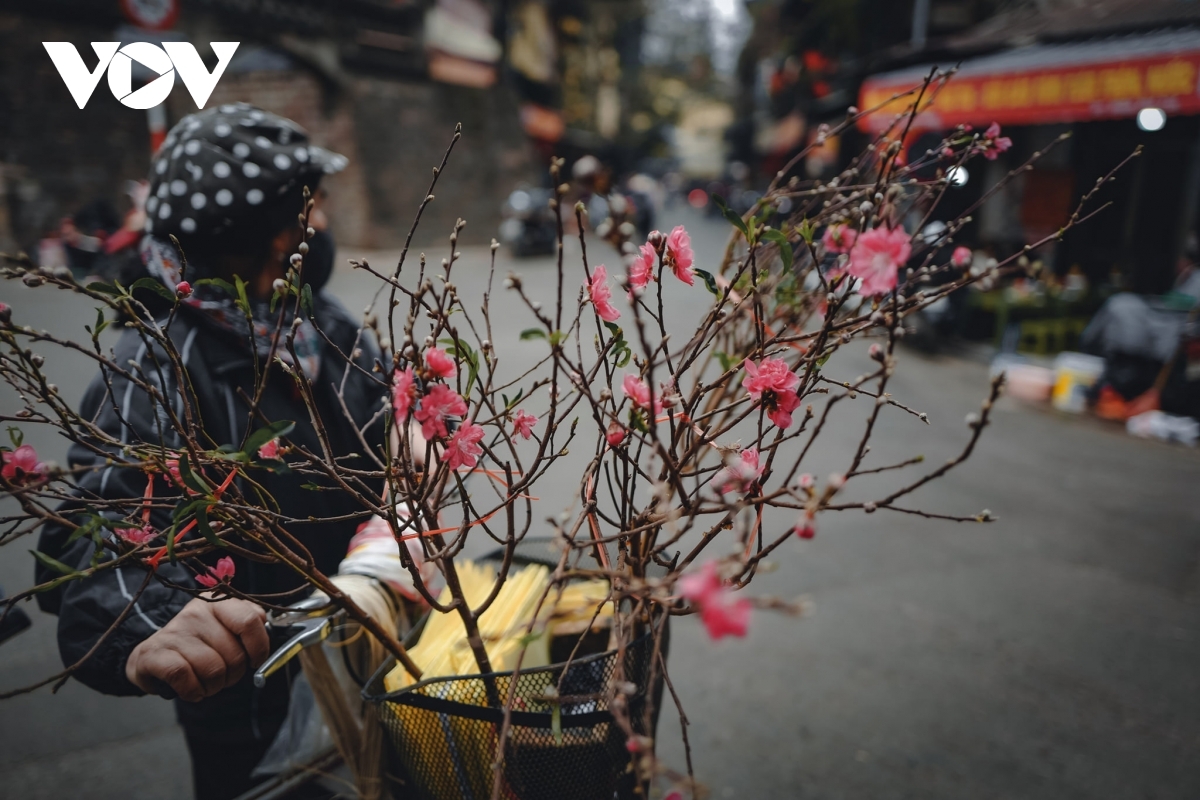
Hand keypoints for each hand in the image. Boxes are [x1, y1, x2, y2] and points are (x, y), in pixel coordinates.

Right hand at [125, 596, 268, 701]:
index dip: (259, 647)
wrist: (153, 656)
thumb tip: (268, 630)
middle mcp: (195, 613)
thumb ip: (249, 625)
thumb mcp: (225, 628)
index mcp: (218, 603)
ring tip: (206, 683)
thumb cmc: (198, 645)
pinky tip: (191, 689)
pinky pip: (185, 678)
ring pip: (214, 670)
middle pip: (235, 654)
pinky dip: (193, 691)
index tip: (255, 660)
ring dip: (214, 686)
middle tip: (223, 677)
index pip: (250, 621)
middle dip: (234, 675)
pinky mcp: (153, 653)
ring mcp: (173, 632)